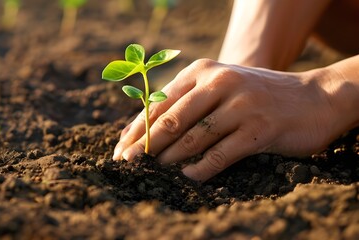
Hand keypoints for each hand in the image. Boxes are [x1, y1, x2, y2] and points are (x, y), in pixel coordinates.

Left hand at [113, 59, 354, 181]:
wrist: (314, 97)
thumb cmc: (257, 96)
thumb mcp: (220, 88)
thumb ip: (185, 104)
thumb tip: (143, 132)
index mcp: (203, 71)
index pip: (159, 102)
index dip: (136, 129)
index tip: (120, 149)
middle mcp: (220, 83)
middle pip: (170, 120)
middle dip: (145, 145)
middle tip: (127, 164)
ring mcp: (241, 105)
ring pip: (193, 137)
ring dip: (169, 158)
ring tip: (153, 171)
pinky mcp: (260, 128)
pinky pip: (221, 153)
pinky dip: (201, 168)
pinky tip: (189, 176)